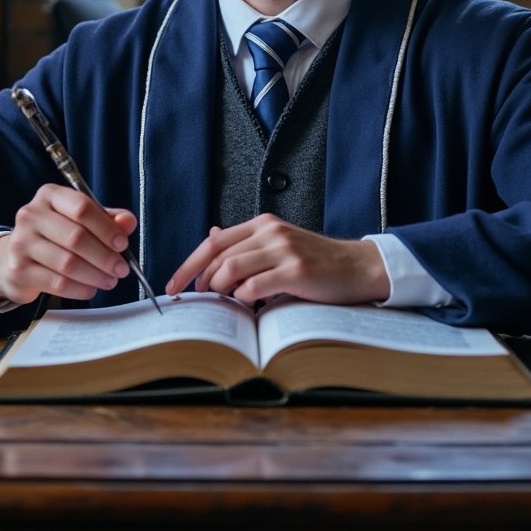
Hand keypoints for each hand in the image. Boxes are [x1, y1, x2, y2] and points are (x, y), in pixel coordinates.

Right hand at [0, 183, 137, 305]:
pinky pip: (56, 283)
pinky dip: (79, 288)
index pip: (82, 207)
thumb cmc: (55, 234)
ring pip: (67, 263)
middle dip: (105, 256)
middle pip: (76, 237)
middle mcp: (31, 215)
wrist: (14, 256)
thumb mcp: (80, 219)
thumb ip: (107, 218)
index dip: (106, 227)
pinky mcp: (18, 270)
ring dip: (95, 275)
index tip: (122, 244)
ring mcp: (21, 242)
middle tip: (121, 269)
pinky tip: (90, 289)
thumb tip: (128, 222)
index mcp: (49, 195)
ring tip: (109, 280)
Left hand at [165, 213, 390, 306]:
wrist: (357, 267)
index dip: (189, 264)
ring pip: (232, 269)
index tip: (173, 284)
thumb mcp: (279, 245)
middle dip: (200, 281)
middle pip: (218, 255)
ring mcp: (283, 250)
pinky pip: (254, 287)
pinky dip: (243, 299)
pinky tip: (249, 306)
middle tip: (199, 299)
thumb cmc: (316, 261)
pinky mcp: (296, 271)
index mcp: (263, 224)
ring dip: (221, 290)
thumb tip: (211, 236)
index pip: (213, 241)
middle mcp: (270, 232)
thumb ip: (247, 243)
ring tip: (225, 303)